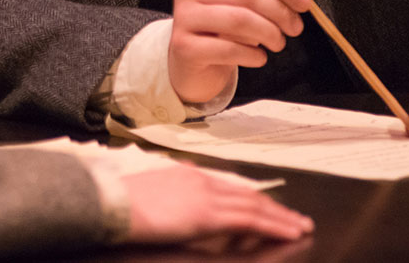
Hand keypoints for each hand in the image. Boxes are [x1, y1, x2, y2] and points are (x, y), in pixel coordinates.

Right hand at [122, 162, 312, 248]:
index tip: (266, 207)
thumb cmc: (119, 201)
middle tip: (295, 219)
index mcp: (185, 174)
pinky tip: (288, 232)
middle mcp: (200, 179)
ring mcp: (206, 195)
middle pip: (246, 194)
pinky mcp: (208, 213)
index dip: (250, 199)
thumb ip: (168, 194)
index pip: (228, 187)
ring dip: (280, 217)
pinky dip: (274, 225)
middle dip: (273, 208)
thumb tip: (177, 205)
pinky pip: (250, 219)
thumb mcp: (148, 193)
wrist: (109, 200)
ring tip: (300, 227)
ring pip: (255, 205)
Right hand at [167, 0, 312, 103]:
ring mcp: (183, 16)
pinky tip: (258, 57)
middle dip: (280, 12)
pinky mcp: (183, 46)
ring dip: (269, 33)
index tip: (304, 3)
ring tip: (278, 42)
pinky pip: (228, 49)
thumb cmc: (222, 26)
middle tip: (295, 28)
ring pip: (238, 20)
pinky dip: (252, 55)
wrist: (192, 61)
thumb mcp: (248, 0)